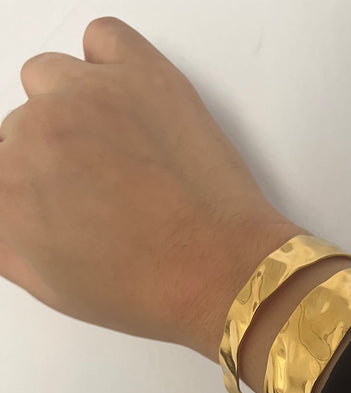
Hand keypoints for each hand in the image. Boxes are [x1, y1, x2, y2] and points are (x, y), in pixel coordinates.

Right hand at [0, 16, 303, 357]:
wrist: (221, 272)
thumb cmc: (146, 289)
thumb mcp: (51, 287)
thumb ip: (4, 241)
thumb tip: (4, 210)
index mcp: (6, 188)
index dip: (28, 188)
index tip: (57, 198)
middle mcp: (36, 132)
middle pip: (22, 126)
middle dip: (52, 156)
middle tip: (99, 190)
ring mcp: (89, 95)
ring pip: (49, 78)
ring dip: (71, 107)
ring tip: (116, 149)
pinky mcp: (142, 73)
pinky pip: (103, 38)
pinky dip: (109, 63)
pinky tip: (128, 103)